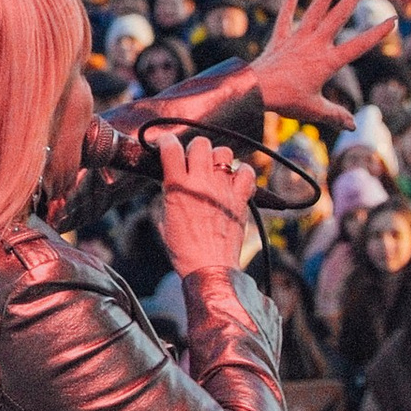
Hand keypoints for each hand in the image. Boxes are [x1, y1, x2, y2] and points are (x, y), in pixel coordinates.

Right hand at [156, 131, 255, 275]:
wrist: (209, 268)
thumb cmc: (183, 249)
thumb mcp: (164, 220)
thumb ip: (168, 195)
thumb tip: (171, 182)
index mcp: (177, 187)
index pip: (171, 148)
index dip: (166, 142)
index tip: (165, 146)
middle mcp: (201, 182)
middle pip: (201, 144)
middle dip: (194, 148)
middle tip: (192, 161)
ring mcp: (223, 189)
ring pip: (224, 153)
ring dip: (217, 158)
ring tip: (213, 171)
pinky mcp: (240, 198)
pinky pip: (246, 172)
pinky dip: (241, 172)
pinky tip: (233, 181)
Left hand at [248, 0, 397, 130]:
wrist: (254, 90)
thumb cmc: (285, 100)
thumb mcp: (314, 110)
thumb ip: (335, 116)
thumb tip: (353, 125)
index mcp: (327, 61)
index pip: (359, 45)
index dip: (377, 33)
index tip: (393, 19)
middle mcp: (315, 44)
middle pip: (337, 16)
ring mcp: (297, 38)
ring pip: (315, 10)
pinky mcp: (280, 39)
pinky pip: (285, 19)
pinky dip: (288, 6)